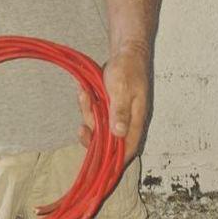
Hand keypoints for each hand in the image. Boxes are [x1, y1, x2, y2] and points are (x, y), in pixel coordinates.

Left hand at [77, 48, 150, 167]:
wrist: (125, 53)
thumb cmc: (128, 69)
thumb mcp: (123, 89)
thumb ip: (120, 111)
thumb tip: (119, 133)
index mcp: (135, 121)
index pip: (127, 149)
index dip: (114, 161)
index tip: (98, 164)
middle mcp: (127, 122)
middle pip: (108, 142)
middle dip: (92, 135)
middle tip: (81, 127)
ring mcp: (117, 115)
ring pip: (98, 127)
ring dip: (87, 114)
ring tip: (84, 94)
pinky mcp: (108, 108)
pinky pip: (94, 114)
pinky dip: (87, 105)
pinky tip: (84, 91)